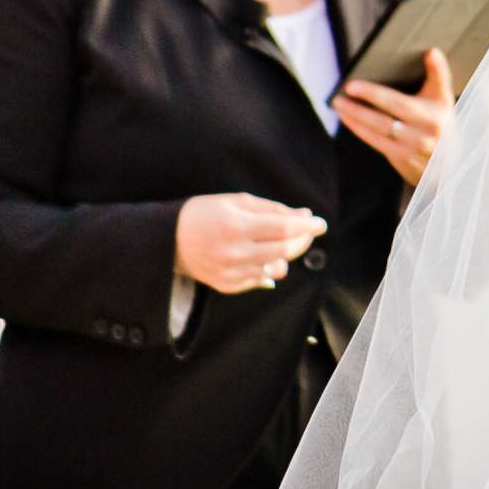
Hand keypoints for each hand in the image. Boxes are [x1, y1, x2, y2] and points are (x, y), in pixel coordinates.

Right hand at [175, 193, 325, 293]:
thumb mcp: (236, 202)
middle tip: (308, 231)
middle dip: (303, 240)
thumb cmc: (204, 213)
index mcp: (237, 227)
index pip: (284, 228)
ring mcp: (231, 272)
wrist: (167, 240)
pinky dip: (267, 267)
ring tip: (280, 241)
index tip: (321, 223)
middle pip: (285, 250)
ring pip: (277, 268)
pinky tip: (263, 255)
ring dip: (285, 254)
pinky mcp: (227, 286)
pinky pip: (260, 280)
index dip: (307, 226)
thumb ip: (272, 209)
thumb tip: (304, 215)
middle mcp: (235, 253)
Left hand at [334, 48, 453, 186]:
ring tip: (339, 105)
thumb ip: (438, 73)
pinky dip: (359, 130)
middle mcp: (420, 135)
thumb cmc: (442, 120)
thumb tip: (432, 51)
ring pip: (375, 132)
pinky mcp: (400, 158)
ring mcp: (409, 149)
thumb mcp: (444, 97)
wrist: (452, 160)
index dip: (371, 94)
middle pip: (381, 120)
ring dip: (353, 119)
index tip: (351, 85)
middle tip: (338, 96)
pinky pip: (375, 142)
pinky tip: (348, 119)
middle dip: (357, 108)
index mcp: (431, 116)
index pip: (396, 103)